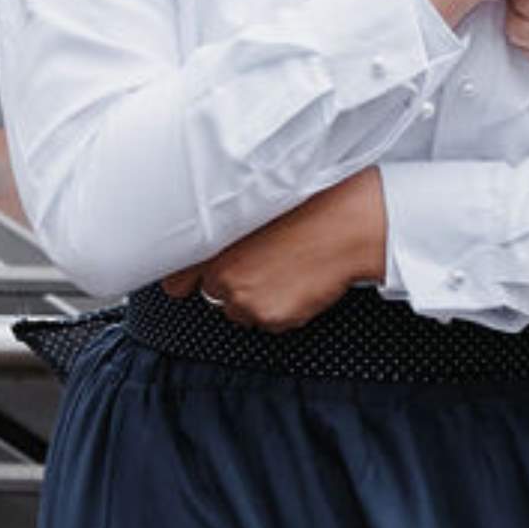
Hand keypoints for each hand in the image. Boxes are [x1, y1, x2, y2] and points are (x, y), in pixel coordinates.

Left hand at [159, 167, 386, 331]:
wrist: (351, 226)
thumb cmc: (312, 206)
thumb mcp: (257, 207)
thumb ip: (224, 228)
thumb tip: (204, 255)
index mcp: (214, 243)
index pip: (178, 279)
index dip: (188, 278)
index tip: (193, 280)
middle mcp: (223, 274)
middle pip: (214, 294)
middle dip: (234, 283)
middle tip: (265, 262)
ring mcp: (246, 299)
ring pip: (241, 310)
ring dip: (258, 297)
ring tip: (288, 269)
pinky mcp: (272, 316)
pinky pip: (270, 321)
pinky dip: (283, 307)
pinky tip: (301, 282)